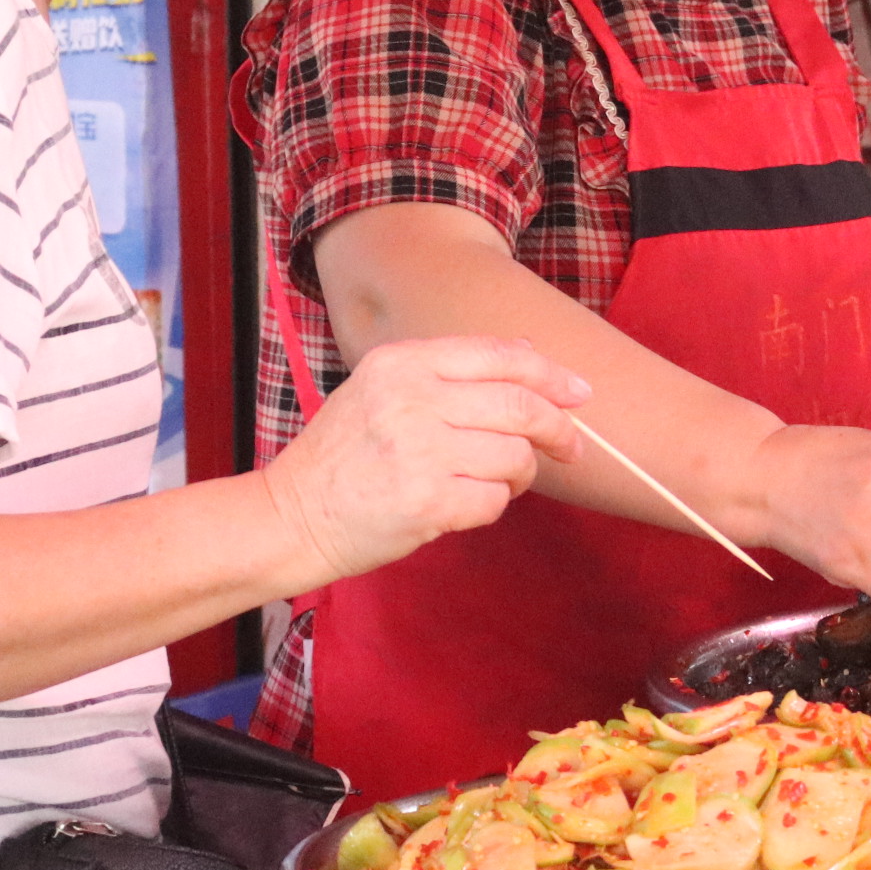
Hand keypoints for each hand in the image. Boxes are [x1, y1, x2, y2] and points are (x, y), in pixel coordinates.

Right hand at [265, 337, 589, 584]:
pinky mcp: (425, 502)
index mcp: (404, 361)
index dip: (551, 373)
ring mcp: (419, 451)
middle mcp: (412, 398)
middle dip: (558, 428)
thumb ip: (449, 370)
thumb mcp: (383, 388)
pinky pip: (495, 500)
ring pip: (515, 455)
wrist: (290, 516)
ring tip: (496, 481)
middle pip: (521, 404)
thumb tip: (528, 354)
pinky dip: (492, 505)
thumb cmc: (345, 454)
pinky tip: (466, 504)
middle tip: (572, 448)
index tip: (580, 393)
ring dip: (520, 474)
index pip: (500, 355)